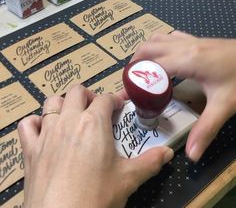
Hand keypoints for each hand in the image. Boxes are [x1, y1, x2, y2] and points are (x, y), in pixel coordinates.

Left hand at [18, 84, 173, 207]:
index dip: (115, 99)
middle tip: (97, 110)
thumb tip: (168, 153)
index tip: (120, 106)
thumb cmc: (97, 196)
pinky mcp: (30, 148)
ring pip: (52, 102)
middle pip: (77, 91)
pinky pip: (27, 125)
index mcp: (94, 123)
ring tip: (73, 115)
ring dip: (64, 103)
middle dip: (89, 96)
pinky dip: (36, 122)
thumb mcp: (128, 178)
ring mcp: (47, 133)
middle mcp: (69, 121)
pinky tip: (44, 130)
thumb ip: (151, 162)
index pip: (106, 99)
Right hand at [122, 31, 235, 161]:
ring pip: (156, 39)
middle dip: (134, 64)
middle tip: (130, 83)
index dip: (134, 81)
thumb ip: (205, 129)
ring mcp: (190, 39)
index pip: (150, 68)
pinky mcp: (196, 39)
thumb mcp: (224, 105)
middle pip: (147, 49)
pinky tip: (161, 57)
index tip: (124, 94)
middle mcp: (183, 46)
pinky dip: (158, 45)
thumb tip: (191, 155)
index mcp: (186, 60)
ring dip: (144, 52)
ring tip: (140, 70)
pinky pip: (169, 37)